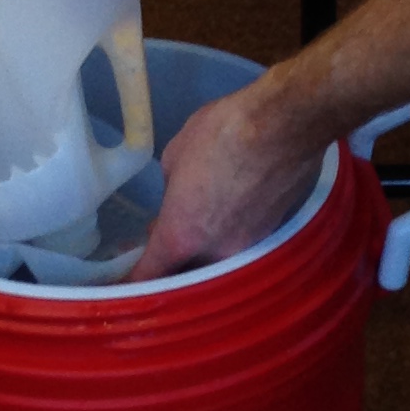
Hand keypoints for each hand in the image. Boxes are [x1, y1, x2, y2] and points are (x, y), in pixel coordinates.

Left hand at [134, 74, 325, 276]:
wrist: (286, 124)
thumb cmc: (221, 133)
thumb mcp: (175, 156)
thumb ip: (172, 192)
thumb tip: (178, 202)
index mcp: (180, 237)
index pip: (149, 277)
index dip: (132, 283)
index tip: (123, 286)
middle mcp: (214, 255)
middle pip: (184, 277)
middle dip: (169, 267)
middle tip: (157, 243)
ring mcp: (246, 249)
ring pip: (214, 264)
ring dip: (199, 252)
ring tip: (194, 223)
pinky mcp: (271, 236)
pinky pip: (238, 248)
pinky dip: (226, 239)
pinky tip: (226, 213)